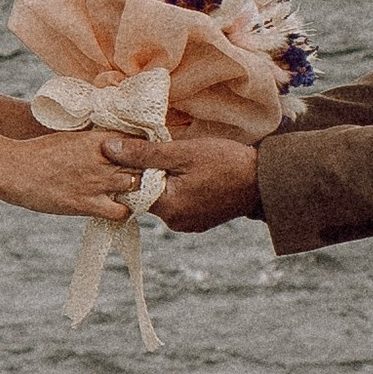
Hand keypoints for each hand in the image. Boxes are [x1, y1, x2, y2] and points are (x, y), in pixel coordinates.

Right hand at [5, 131, 133, 220]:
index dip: (143, 148)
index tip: (143, 155)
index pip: (138, 140)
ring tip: (131, 192)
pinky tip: (118, 209)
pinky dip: (124, 212)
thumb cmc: (38, 151)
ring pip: (137, 185)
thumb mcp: (70, 136)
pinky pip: (121, 212)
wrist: (14, 168)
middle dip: (143, 168)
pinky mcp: (87, 204)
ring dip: (136, 189)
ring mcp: (97, 182)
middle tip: (143, 174)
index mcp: (98, 138)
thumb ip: (93, 140)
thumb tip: (108, 144)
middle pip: (141, 162)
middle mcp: (103, 158)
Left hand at [103, 128, 258, 231]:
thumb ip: (144, 153)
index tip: (136, 151)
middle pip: (146, 195)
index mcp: (166, 207)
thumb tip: (108, 149)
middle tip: (163, 151)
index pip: (130, 191)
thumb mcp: (182, 152)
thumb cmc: (225, 163)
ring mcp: (188, 224)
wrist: (264, 181)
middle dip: (149, 174)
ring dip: (166, 180)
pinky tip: (192, 173)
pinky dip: (180, 188)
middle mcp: (174, 222)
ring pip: (164, 198)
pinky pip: (180, 203)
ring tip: (181, 161)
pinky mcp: (200, 221)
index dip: (129, 169)